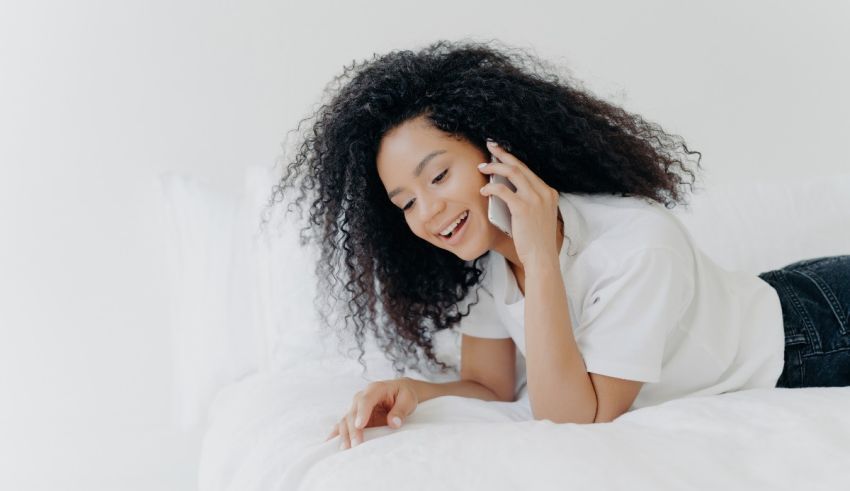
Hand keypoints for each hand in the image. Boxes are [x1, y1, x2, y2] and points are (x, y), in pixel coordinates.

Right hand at [324, 377, 418, 449]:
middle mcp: (362, 396)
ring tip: (345, 448)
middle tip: (356, 445)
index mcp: (375, 389)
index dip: (362, 413)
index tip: (360, 426)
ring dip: (344, 433)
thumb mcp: (408, 399)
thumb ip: (400, 411)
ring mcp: (357, 406)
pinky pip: (344, 423)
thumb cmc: (404, 394)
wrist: (401, 391)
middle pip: (353, 412)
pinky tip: (330, 441)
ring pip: (346, 419)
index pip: (366, 400)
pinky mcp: (356, 416)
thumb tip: (393, 423)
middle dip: (353, 429)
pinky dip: (337, 432)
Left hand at [479, 139, 560, 266]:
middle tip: (490, 147)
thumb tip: (503, 190)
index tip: (501, 154)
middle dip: (503, 154)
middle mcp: (544, 192)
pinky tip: (483, 189)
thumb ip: (527, 202)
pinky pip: (502, 190)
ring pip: (512, 172)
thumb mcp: (538, 216)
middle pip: (520, 166)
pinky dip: (491, 187)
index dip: (513, 160)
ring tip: (482, 167)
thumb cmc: (536, 241)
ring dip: (494, 166)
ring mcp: (535, 198)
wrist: (542, 258)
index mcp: (549, 193)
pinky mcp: (523, 207)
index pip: (528, 171)